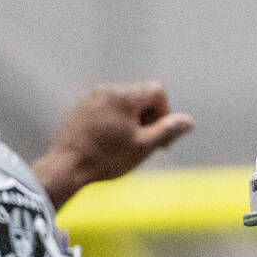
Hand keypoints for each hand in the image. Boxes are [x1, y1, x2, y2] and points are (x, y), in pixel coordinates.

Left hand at [33, 83, 193, 208]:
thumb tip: (188, 121)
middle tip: (144, 144)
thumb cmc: (107, 158)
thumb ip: (168, 131)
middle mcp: (108, 90)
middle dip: (148, 118)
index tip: (158, 135)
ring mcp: (91, 98)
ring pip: (123, 104)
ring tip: (124, 146)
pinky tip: (107, 145)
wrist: (67, 166)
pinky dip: (113, 123)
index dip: (164, 113)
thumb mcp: (144, 146)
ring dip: (131, 121)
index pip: (158, 91)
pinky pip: (106, 110)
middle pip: (140, 96)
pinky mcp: (81, 109)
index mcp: (125, 96)